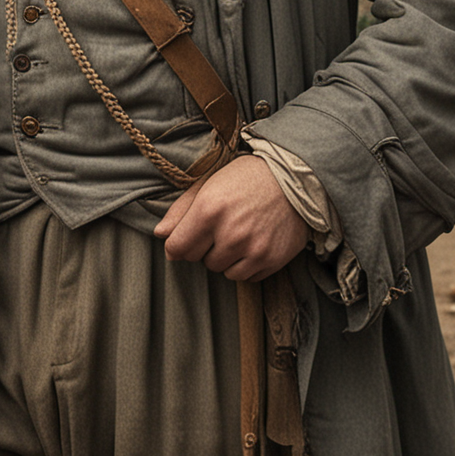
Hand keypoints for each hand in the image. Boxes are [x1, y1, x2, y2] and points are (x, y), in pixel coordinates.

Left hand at [154, 154, 312, 282]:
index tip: (188, 236)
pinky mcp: (271, 260)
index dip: (179, 243)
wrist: (294, 179)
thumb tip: (160, 234)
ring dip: (226, 258)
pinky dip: (246, 264)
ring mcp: (253, 249)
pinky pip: (246, 277)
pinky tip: (254, 242)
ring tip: (239, 233)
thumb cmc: (246, 178)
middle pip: (200, 261)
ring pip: (223, 271)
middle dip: (205, 247)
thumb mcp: (209, 184)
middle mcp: (230, 233)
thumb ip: (181, 210)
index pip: (177, 248)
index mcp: (209, 210)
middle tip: (222, 225)